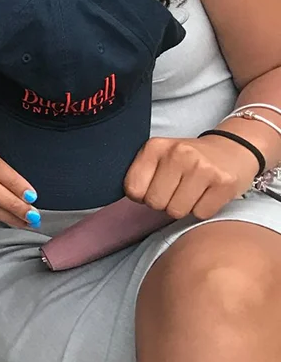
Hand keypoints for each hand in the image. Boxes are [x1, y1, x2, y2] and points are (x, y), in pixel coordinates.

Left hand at [124, 135, 256, 220]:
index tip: (155, 188)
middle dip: (164, 203)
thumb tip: (129, 197)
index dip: (142, 196)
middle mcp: (178, 154)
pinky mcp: (223, 183)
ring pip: (177, 212)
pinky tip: (207, 194)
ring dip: (184, 208)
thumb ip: (142, 173)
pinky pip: (200, 214)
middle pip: (155, 203)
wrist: (233, 149)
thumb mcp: (160, 156)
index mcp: (155, 146)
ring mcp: (202, 168)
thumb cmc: (189, 159)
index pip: (133, 189)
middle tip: (177, 190)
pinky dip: (202, 210)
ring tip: (192, 191)